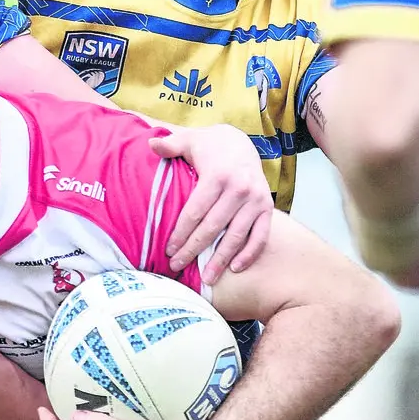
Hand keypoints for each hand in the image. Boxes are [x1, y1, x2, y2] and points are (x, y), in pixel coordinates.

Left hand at [150, 125, 271, 284]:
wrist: (242, 142)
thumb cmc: (210, 146)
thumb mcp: (190, 140)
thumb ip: (170, 144)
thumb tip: (151, 142)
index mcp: (218, 175)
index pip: (195, 211)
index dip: (181, 233)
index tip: (169, 250)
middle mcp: (239, 189)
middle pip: (212, 227)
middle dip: (194, 249)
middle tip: (177, 266)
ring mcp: (256, 200)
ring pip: (236, 236)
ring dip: (221, 259)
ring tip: (206, 279)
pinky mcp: (267, 207)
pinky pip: (260, 236)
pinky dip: (249, 254)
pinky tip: (235, 269)